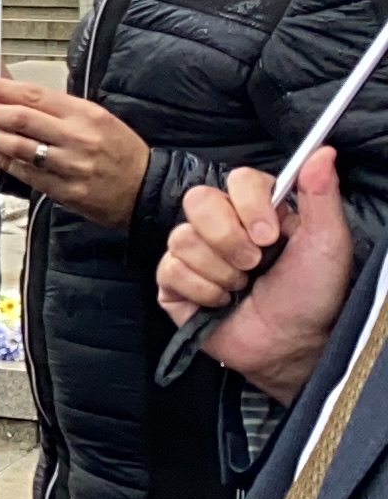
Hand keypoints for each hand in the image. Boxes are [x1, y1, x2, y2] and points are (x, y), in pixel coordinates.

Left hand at [0, 78, 150, 229]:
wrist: (146, 190)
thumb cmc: (121, 150)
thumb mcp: (98, 118)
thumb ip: (59, 107)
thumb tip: (18, 95)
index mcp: (86, 114)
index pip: (35, 96)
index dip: (2, 89)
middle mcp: (77, 138)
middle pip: (21, 119)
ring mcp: (69, 166)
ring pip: (18, 147)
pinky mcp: (63, 191)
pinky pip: (25, 173)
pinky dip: (4, 161)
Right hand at [159, 148, 353, 403]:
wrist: (290, 348)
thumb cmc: (313, 297)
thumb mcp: (328, 243)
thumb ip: (321, 195)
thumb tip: (323, 150)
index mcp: (257, 210)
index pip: (235, 180)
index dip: (247, 205)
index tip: (269, 236)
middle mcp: (222, 226)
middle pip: (198, 201)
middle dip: (228, 239)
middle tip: (254, 264)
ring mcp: (194, 253)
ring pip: (183, 239)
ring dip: (221, 272)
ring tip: (241, 288)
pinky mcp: (173, 283)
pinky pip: (170, 271)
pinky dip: (203, 292)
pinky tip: (220, 303)